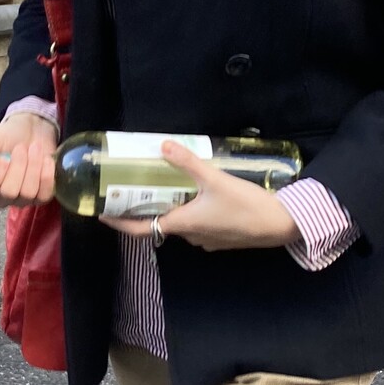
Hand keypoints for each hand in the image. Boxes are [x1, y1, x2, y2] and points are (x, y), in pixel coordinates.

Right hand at [0, 112, 57, 210]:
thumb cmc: (8, 138)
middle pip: (8, 193)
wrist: (32, 130)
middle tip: (20, 147)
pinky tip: (45, 159)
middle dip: (18, 166)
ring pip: (28, 192)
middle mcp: (1, 197)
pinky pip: (45, 193)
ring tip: (34, 148)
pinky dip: (46, 173)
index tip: (2, 161)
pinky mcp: (41, 197)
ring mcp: (22, 199)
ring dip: (33, 166)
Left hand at [100, 140, 299, 250]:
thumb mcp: (215, 179)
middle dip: (147, 207)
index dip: (118, 223)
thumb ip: (188, 162)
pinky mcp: (222, 238)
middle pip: (160, 222)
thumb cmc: (246, 205)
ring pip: (181, 223)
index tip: (102, 214)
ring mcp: (207, 240)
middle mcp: (190, 236)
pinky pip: (199, 225)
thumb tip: (162, 145)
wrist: (281, 225)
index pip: (140, 229)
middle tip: (137, 187)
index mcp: (183, 224)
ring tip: (168, 184)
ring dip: (172, 207)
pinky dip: (191, 211)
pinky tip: (200, 194)